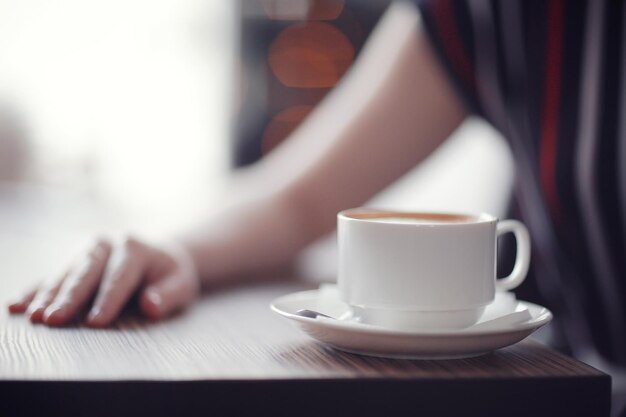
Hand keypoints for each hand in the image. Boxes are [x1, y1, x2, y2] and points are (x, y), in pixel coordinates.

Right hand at [7, 236, 199, 326]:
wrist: (159, 254)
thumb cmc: (170, 274)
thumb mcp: (181, 283)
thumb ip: (169, 294)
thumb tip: (150, 305)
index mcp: (134, 248)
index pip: (119, 278)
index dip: (107, 300)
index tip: (96, 322)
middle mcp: (107, 245)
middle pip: (86, 272)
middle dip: (69, 297)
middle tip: (53, 320)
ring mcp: (86, 251)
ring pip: (65, 272)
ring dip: (47, 295)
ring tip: (34, 317)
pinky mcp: (73, 261)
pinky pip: (51, 275)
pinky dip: (34, 290)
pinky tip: (16, 305)